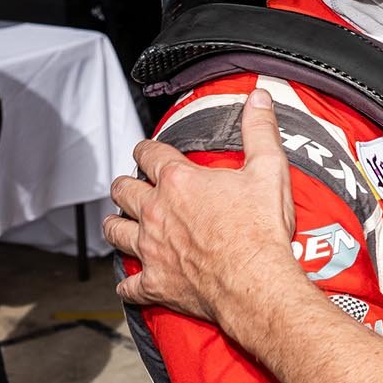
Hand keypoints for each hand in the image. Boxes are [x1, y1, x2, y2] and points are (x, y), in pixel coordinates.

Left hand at [105, 89, 296, 323]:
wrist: (255, 282)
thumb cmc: (260, 229)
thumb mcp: (268, 169)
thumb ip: (259, 130)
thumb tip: (259, 97)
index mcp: (179, 181)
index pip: (150, 154)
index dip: (146, 149)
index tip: (145, 149)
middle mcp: (156, 212)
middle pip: (123, 190)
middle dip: (123, 185)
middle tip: (128, 185)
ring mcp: (151, 248)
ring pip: (115, 231)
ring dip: (114, 225)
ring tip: (118, 222)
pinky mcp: (155, 282)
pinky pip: (129, 285)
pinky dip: (128, 283)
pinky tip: (130, 282)